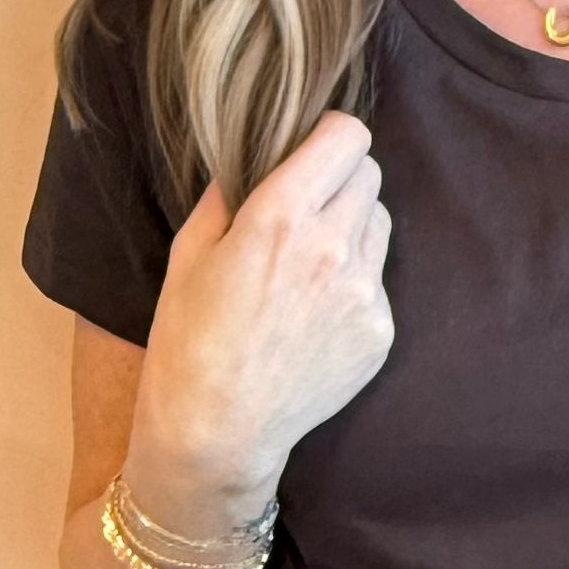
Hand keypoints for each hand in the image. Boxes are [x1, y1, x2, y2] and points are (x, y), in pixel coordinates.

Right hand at [132, 109, 394, 489]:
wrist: (217, 432)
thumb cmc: (188, 340)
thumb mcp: (188, 253)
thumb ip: (228, 194)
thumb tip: (253, 159)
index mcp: (280, 218)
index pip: (348, 137)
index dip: (330, 136)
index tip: (312, 149)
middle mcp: (332, 247)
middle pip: (370, 175)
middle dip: (339, 180)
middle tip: (306, 207)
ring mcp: (363, 293)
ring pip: (379, 224)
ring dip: (352, 226)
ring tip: (309, 262)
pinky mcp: (379, 331)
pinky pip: (379, 280)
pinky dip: (355, 282)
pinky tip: (315, 312)